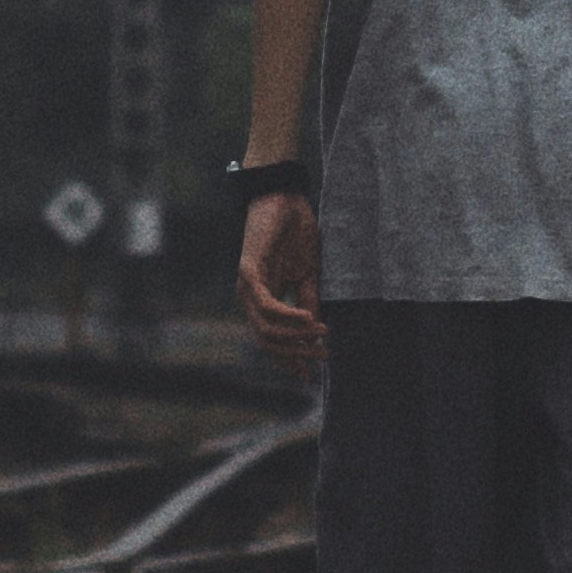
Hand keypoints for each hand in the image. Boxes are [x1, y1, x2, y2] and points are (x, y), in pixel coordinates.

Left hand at [238, 192, 326, 367]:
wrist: (284, 196)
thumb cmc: (296, 232)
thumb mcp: (309, 274)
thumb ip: (309, 303)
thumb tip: (316, 334)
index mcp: (264, 299)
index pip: (271, 340)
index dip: (289, 360)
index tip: (309, 376)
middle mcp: (250, 297)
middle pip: (266, 341)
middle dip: (296, 354)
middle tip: (324, 356)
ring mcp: (247, 285)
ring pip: (264, 328)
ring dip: (295, 336)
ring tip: (322, 333)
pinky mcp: (248, 270)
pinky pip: (265, 304)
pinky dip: (287, 315)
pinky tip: (308, 317)